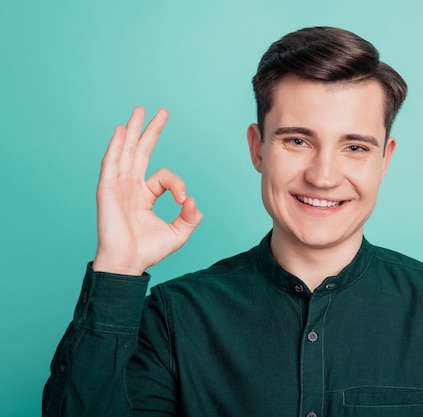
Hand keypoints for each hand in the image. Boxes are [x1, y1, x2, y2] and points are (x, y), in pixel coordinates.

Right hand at [92, 106, 201, 274]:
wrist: (128, 263)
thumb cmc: (148, 251)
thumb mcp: (178, 233)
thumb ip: (190, 217)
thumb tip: (193, 200)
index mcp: (145, 195)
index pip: (164, 176)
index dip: (178, 184)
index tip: (184, 200)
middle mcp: (130, 186)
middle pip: (141, 151)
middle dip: (150, 130)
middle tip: (160, 111)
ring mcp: (118, 186)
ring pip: (126, 151)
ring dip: (132, 130)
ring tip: (139, 110)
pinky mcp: (107, 190)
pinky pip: (111, 163)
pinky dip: (116, 145)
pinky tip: (121, 130)